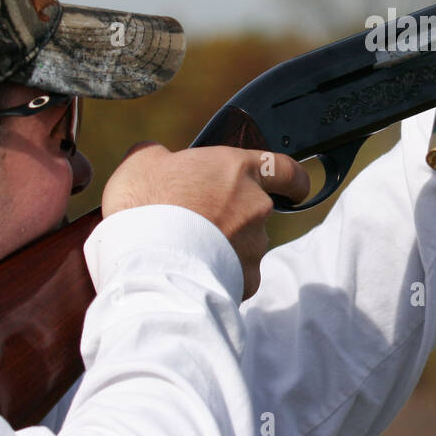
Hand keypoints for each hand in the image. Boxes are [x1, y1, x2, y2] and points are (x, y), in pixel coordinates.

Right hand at [102, 142, 309, 298]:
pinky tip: (191, 277)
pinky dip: (221, 278)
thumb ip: (160, 155)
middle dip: (233, 220)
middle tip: (196, 227)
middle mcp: (255, 206)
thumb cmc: (145, 205)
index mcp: (237, 169)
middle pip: (254, 212)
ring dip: (224, 250)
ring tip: (184, 255)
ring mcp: (254, 245)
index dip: (292, 180)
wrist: (146, 261)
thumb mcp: (142, 163)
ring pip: (245, 247)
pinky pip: (238, 277)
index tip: (294, 188)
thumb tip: (157, 157)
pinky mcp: (247, 280)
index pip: (285, 169)